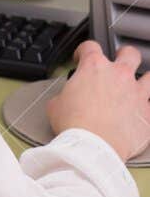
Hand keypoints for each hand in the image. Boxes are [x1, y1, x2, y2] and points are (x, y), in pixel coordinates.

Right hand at [47, 41, 149, 161]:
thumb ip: (64, 94)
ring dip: (143, 81)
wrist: (93, 149)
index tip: (81, 59)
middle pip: (129, 53)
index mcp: (94, 67)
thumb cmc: (75, 126)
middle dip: (124, 56)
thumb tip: (66, 98)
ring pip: (149, 77)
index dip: (83, 51)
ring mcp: (137, 94)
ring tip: (136, 88)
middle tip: (119, 63)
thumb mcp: (55, 103)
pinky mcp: (148, 115)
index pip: (90, 46)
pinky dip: (147, 109)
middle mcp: (119, 75)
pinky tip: (140, 113)